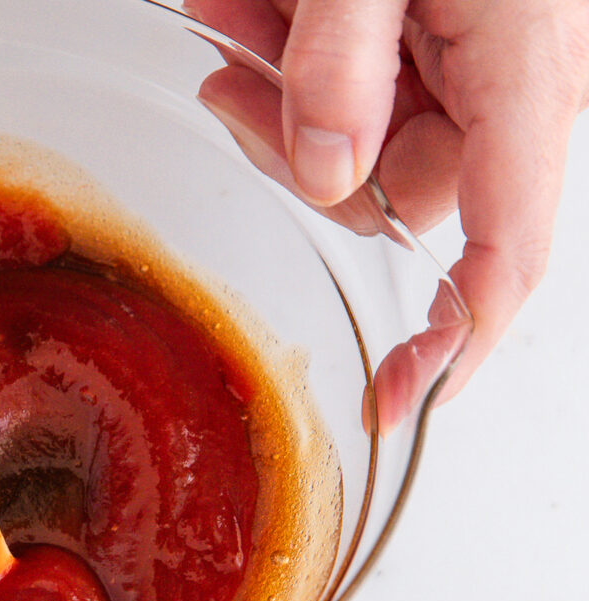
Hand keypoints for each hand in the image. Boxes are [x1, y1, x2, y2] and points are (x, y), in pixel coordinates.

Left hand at [190, 0, 588, 428]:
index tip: (401, 402)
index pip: (506, 254)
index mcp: (526, 77)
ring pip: (358, 142)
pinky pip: (358, 90)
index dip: (457, 341)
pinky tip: (261, 6)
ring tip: (244, 6)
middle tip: (232, 64)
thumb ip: (342, 63)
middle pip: (390, 191)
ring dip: (281, 88)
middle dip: (293, 143)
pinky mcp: (439, 41)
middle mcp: (512, 87)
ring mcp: (474, 65)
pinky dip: (298, 59)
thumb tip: (325, 174)